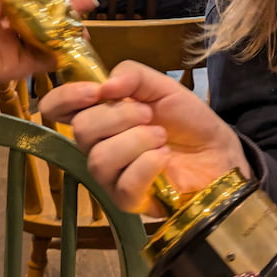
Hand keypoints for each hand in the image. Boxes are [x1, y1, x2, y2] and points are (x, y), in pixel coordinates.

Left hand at [0, 0, 97, 91]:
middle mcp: (1, 19)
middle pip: (42, 13)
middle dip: (66, 5)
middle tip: (89, 0)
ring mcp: (5, 44)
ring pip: (43, 37)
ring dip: (65, 29)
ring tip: (86, 19)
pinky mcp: (7, 67)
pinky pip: (36, 61)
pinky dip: (56, 55)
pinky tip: (74, 44)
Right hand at [39, 60, 250, 214]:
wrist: (219, 151)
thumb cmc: (187, 120)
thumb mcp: (162, 85)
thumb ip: (132, 75)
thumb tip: (104, 87)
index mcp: (100, 114)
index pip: (56, 107)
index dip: (67, 97)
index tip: (96, 92)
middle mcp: (97, 145)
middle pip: (81, 130)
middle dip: (119, 116)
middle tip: (149, 114)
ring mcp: (110, 176)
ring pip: (99, 159)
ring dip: (137, 140)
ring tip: (161, 137)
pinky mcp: (129, 202)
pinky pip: (123, 184)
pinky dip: (147, 164)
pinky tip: (164, 157)